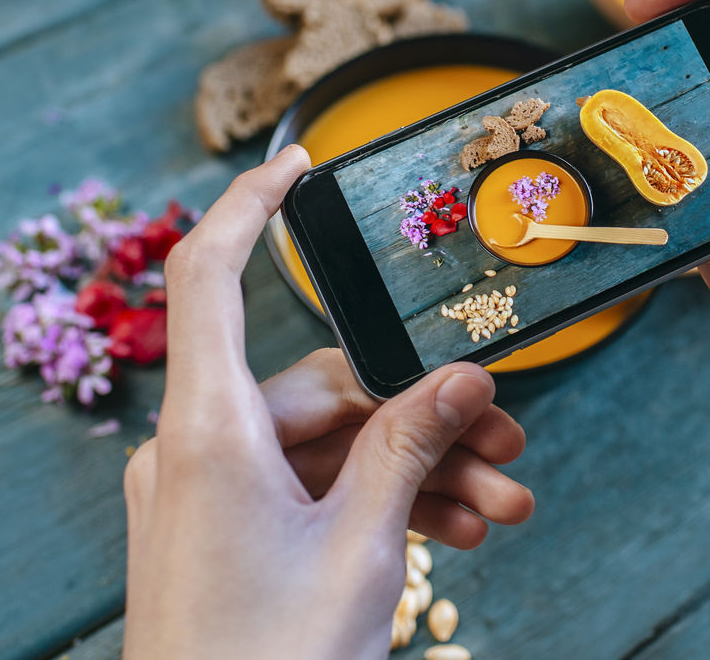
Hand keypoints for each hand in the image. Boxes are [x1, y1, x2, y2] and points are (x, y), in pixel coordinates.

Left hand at [122, 146, 534, 659]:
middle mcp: (198, 448)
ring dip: (416, 472)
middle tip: (511, 445)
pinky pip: (311, 489)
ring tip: (502, 505)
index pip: (209, 278)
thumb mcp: (362, 548)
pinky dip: (378, 504)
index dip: (250, 206)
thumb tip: (467, 376)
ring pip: (331, 446)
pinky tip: (456, 531)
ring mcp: (209, 490)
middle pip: (325, 388)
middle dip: (425, 417)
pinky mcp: (225, 526)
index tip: (296, 162)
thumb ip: (412, 448)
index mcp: (208, 433)